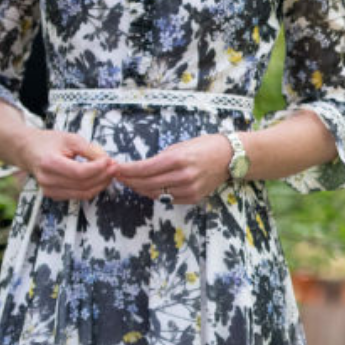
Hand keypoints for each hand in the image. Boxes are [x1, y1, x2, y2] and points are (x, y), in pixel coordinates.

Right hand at [16, 129, 116, 200]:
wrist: (28, 150)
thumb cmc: (48, 142)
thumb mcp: (70, 139)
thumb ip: (89, 150)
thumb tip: (107, 161)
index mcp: (49, 163)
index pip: (79, 172)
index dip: (98, 168)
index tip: (109, 161)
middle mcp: (47, 180)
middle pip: (83, 184)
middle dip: (103, 176)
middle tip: (115, 166)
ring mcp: (50, 190)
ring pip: (83, 193)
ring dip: (101, 184)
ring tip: (110, 172)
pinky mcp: (54, 195)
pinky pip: (79, 196)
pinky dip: (92, 188)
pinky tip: (100, 179)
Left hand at [113, 133, 231, 204]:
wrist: (230, 157)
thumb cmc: (204, 146)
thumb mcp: (180, 146)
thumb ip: (161, 159)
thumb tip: (141, 169)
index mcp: (178, 159)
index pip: (144, 169)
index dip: (126, 170)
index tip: (114, 168)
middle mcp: (182, 176)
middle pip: (146, 183)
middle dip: (129, 180)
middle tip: (117, 176)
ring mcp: (188, 190)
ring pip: (155, 193)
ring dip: (139, 188)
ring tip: (129, 182)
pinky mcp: (193, 198)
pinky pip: (167, 199)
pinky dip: (155, 193)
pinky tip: (147, 188)